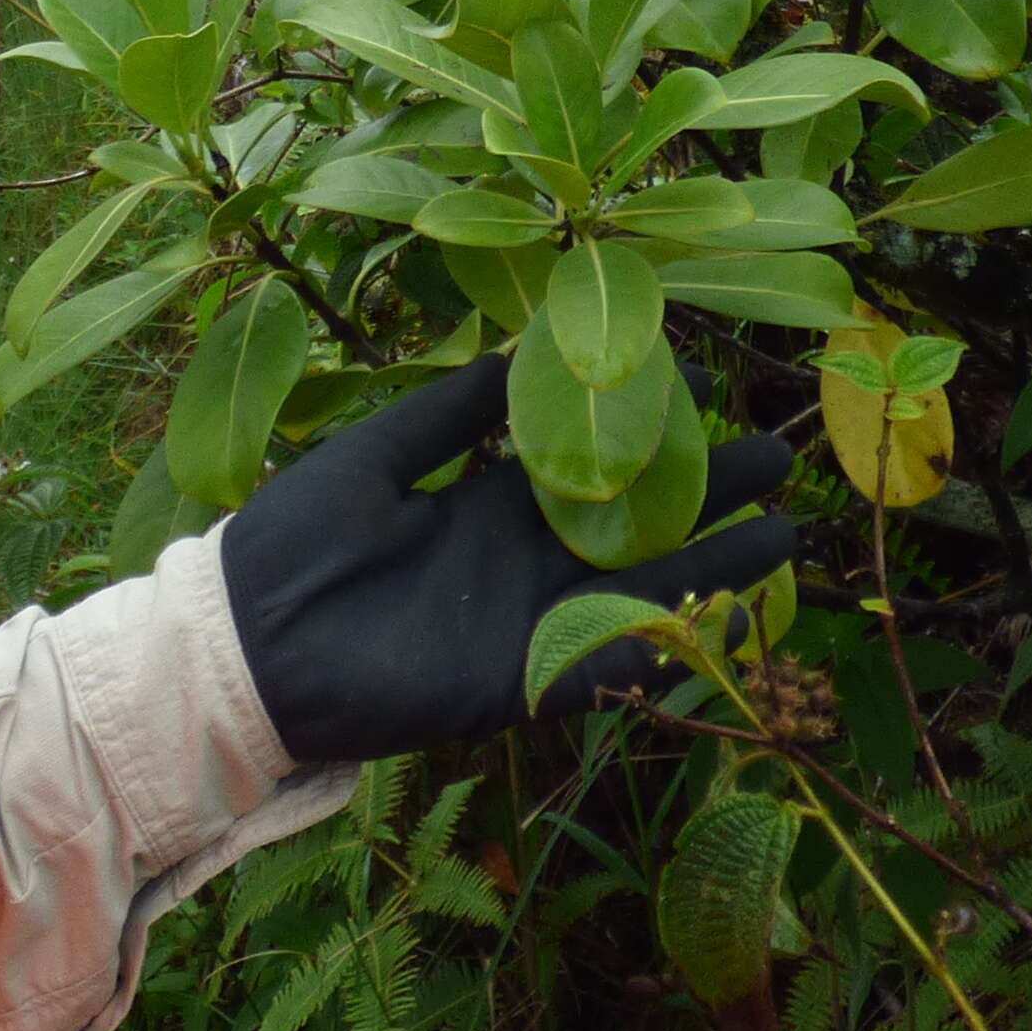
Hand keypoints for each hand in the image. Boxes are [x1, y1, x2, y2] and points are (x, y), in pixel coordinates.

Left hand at [218, 352, 797, 766]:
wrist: (244, 640)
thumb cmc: (295, 541)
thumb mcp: (379, 455)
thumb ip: (452, 413)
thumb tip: (523, 351)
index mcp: (484, 503)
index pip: (587, 462)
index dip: (646, 431)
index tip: (708, 387)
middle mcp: (518, 561)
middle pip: (634, 525)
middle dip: (705, 494)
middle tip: (780, 459)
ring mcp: (523, 622)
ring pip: (640, 590)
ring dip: (711, 567)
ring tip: (787, 533)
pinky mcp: (515, 680)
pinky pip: (603, 664)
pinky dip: (663, 646)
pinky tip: (728, 619)